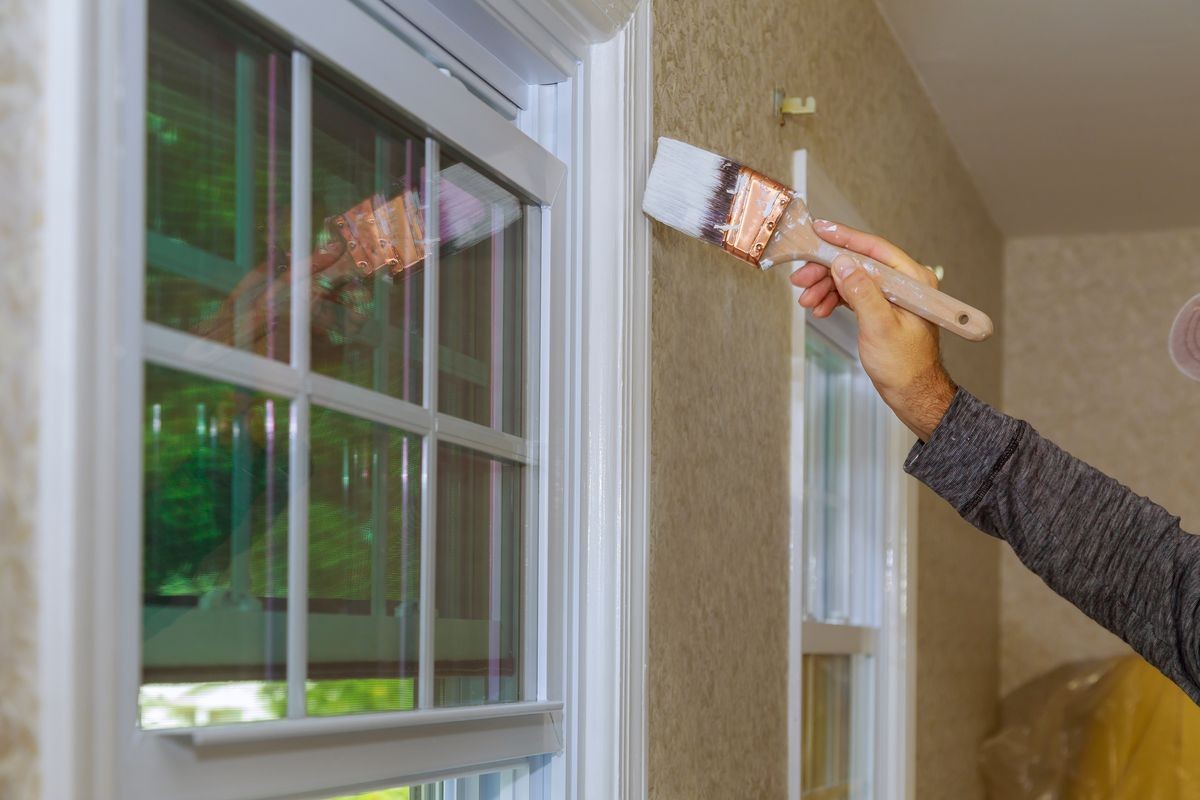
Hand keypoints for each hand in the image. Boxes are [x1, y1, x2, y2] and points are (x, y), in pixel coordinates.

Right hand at [789, 220, 956, 440]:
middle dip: (827, 270)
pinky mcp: (881, 306)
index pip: (874, 249)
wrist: (912, 392)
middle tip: (801, 279)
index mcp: (912, 280)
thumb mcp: (880, 327)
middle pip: (858, 263)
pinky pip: (853, 293)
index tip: (820, 231)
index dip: (844, 239)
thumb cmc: (904, 365)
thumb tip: (843, 263)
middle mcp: (904, 282)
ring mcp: (892, 294)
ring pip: (852, 278)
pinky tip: (820, 307)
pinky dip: (834, 298)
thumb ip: (862, 292)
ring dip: (826, 287)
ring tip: (806, 300)